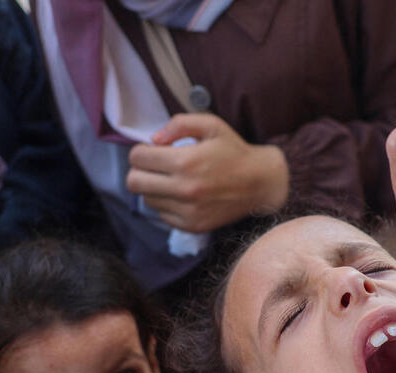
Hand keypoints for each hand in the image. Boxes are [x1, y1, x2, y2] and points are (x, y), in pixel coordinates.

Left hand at [126, 113, 288, 233]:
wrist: (261, 183)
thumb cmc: (234, 151)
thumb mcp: (211, 125)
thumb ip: (179, 124)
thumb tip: (154, 140)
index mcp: (186, 162)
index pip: (137, 158)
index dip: (142, 151)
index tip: (154, 151)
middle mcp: (185, 189)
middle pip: (134, 182)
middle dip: (140, 170)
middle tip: (156, 166)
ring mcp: (188, 211)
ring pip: (146, 200)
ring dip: (154, 188)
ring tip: (173, 180)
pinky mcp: (193, 225)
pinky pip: (162, 215)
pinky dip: (168, 204)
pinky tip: (184, 195)